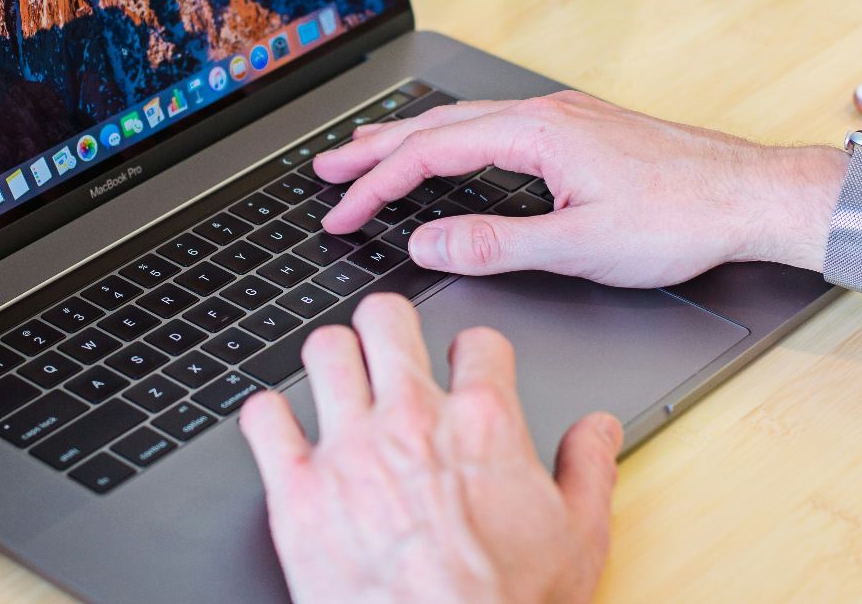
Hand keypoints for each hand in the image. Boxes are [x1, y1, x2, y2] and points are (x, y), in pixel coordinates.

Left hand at [240, 294, 622, 603]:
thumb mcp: (579, 542)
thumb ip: (589, 470)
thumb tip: (598, 428)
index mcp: (483, 425)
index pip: (478, 341)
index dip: (474, 352)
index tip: (466, 367)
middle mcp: (412, 422)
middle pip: (386, 319)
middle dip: (387, 326)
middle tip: (388, 345)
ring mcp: (349, 451)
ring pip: (324, 351)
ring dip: (331, 360)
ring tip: (336, 378)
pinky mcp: (297, 492)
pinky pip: (264, 418)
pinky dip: (269, 417)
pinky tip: (281, 429)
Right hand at [315, 92, 842, 286]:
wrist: (751, 196)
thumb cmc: (682, 218)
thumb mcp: (579, 246)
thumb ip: (495, 245)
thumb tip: (426, 244)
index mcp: (536, 132)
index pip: (429, 153)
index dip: (375, 185)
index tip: (341, 215)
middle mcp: (546, 113)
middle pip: (437, 124)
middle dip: (374, 146)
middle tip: (325, 167)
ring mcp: (565, 118)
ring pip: (467, 121)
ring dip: (411, 139)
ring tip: (369, 154)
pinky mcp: (583, 131)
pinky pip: (495, 126)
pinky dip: (454, 141)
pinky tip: (453, 155)